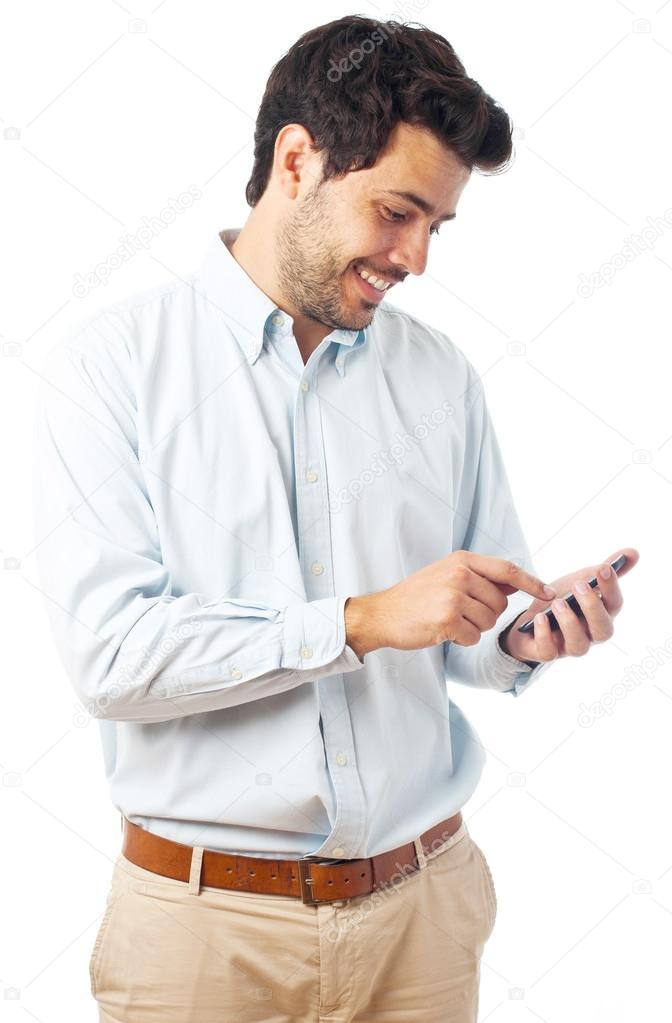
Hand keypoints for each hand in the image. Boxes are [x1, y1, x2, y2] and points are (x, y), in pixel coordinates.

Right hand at [345, 550, 555, 656]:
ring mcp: (453, 597)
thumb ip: (480, 577)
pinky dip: (462, 640)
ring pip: (488, 622)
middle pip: (500, 603)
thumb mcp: (447, 575)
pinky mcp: (447, 620)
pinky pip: (473, 637)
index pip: (507, 570)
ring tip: (448, 620)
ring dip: (473, 628)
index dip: (531, 582)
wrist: (382, 614)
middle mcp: (459, 574)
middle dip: (487, 615)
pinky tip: (442, 632)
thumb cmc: (416, 597)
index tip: (550, 593)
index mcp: (461, 560)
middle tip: (460, 613)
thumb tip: (516, 583)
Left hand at [499, 547, 638, 664]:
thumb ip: (604, 570)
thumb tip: (633, 552)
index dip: (611, 587)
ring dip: (569, 623)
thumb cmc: (562, 600)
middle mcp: (590, 634)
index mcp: (601, 614)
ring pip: (579, 646)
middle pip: (603, 630)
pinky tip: (540, 618)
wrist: (530, 618)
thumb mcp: (580, 580)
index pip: (615, 604)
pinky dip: (544, 636)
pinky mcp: (547, 652)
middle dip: (592, 607)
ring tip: (557, 603)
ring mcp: (569, 646)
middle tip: (579, 585)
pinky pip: (548, 653)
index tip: (604, 568)